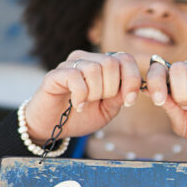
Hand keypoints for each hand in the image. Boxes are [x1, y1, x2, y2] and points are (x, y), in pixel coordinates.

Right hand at [24, 50, 141, 142]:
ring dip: (95, 93)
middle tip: (100, 102)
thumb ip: (119, 97)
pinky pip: (75, 77)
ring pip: (94, 69)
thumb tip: (131, 88)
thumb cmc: (81, 116)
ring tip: (86, 103)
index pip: (125, 58)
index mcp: (102, 66)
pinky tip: (77, 105)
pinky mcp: (55, 74)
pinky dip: (81, 95)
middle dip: (111, 89)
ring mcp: (70, 65)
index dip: (132, 79)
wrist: (53, 127)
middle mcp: (87, 60)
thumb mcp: (107, 110)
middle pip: (111, 63)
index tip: (129, 101)